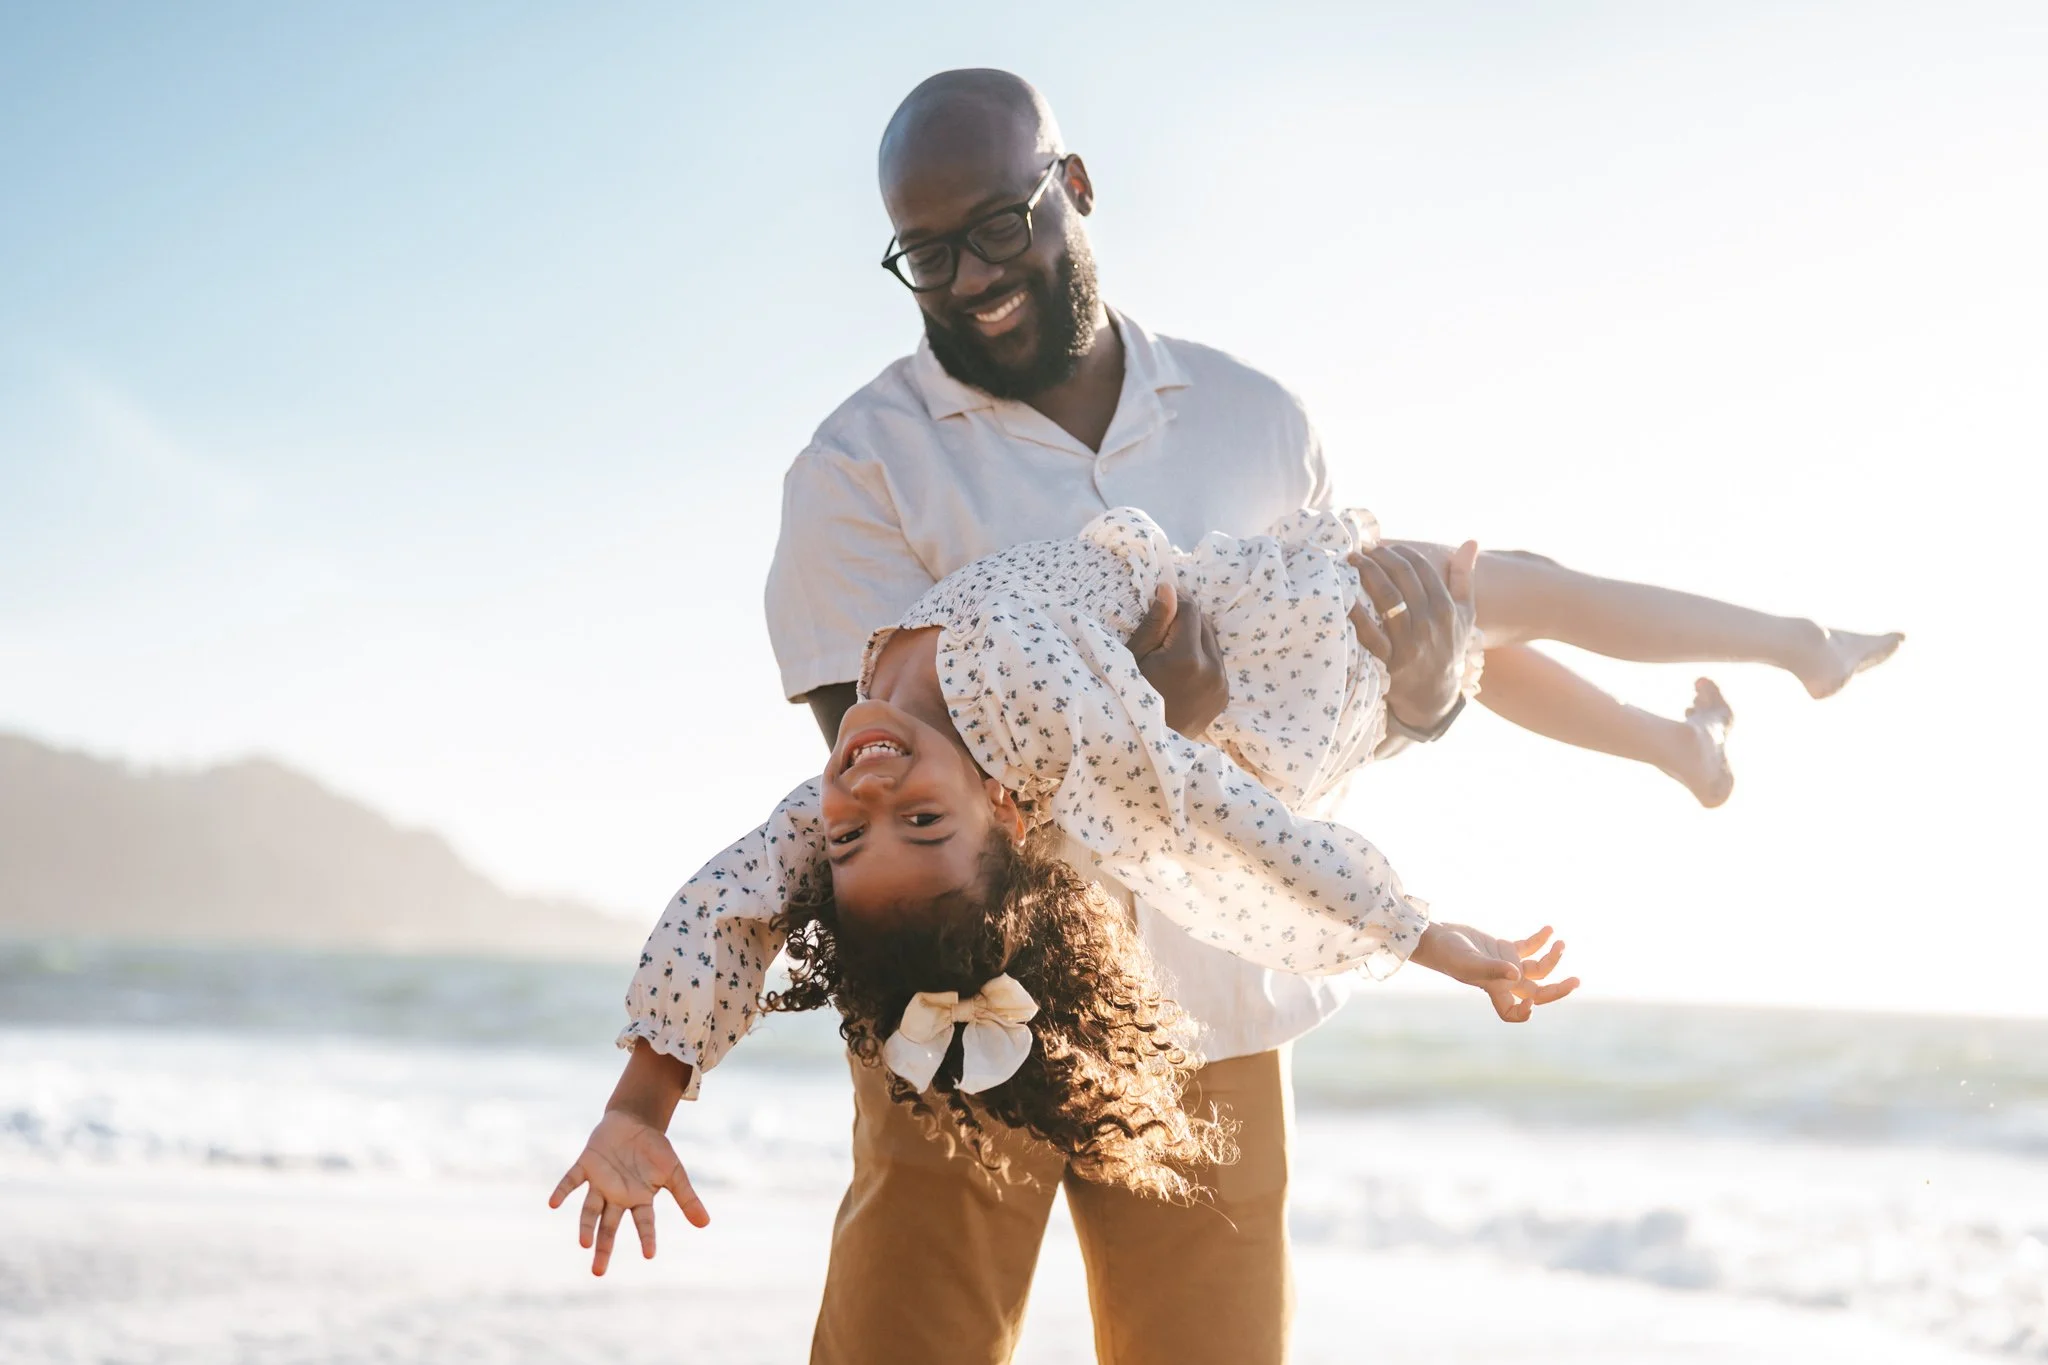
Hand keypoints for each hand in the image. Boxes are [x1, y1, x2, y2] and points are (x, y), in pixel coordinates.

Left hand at [548, 1109, 708, 1274]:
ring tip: (584, 1243)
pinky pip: (571, 1180)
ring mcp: (599, 1182)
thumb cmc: (655, 1149)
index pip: (643, 1222)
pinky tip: (553, 1204)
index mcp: (638, 1199)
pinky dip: (562, 1191)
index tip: (649, 1255)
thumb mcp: (674, 1173)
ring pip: (590, 1209)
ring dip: (586, 1225)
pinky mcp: (586, 1165)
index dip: (646, 1237)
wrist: (634, 1121)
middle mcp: (616, 1196)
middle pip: (608, 1226)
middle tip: (598, 1272)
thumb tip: (705, 1223)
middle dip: (603, 1247)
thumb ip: (686, 1198)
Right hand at [1129, 583, 1229, 738]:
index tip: (1163, 598)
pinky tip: (1181, 666)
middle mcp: (1212, 671)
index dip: (1176, 600)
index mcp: (1186, 659)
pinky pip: (1216, 664)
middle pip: (1205, 625)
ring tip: (1171, 645)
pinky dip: (1202, 657)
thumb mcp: (1134, 657)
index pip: (1191, 611)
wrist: (1141, 744)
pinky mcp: (1223, 697)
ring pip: (1213, 643)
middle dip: (1186, 618)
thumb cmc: (1128, 695)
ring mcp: (1221, 686)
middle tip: (1164, 621)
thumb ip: (1156, 622)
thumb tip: (1170, 588)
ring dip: (1195, 636)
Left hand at [1350, 541, 1478, 732]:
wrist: (1434, 695)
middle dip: (1380, 557)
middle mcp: (1429, 622)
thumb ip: (1464, 577)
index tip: (1383, 546)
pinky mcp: (1389, 661)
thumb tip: (1472, 541)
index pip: (1421, 568)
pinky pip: (1369, 632)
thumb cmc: (1447, 647)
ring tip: (1351, 562)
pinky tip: (1345, 596)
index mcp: (1445, 608)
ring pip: (1386, 598)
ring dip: (1367, 573)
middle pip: (1402, 577)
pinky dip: (1356, 613)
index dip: (1400, 552)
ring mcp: (1409, 642)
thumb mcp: (1464, 614)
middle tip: (1363, 549)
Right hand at [1410, 922, 1578, 1022]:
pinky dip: (1541, 940)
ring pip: (1537, 969)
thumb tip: (1518, 976)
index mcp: (1494, 989)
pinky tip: (1549, 929)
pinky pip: (1529, 947)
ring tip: (1561, 942)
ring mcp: (1505, 965)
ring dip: (1552, 957)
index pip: (1512, 1013)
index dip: (1525, 1013)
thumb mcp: (1469, 961)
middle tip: (1576, 981)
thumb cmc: (1448, 951)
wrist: (1436, 935)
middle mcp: (1503, 981)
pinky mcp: (1504, 948)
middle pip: (1537, 993)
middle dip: (1558, 989)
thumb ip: (1492, 968)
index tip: (1532, 1004)